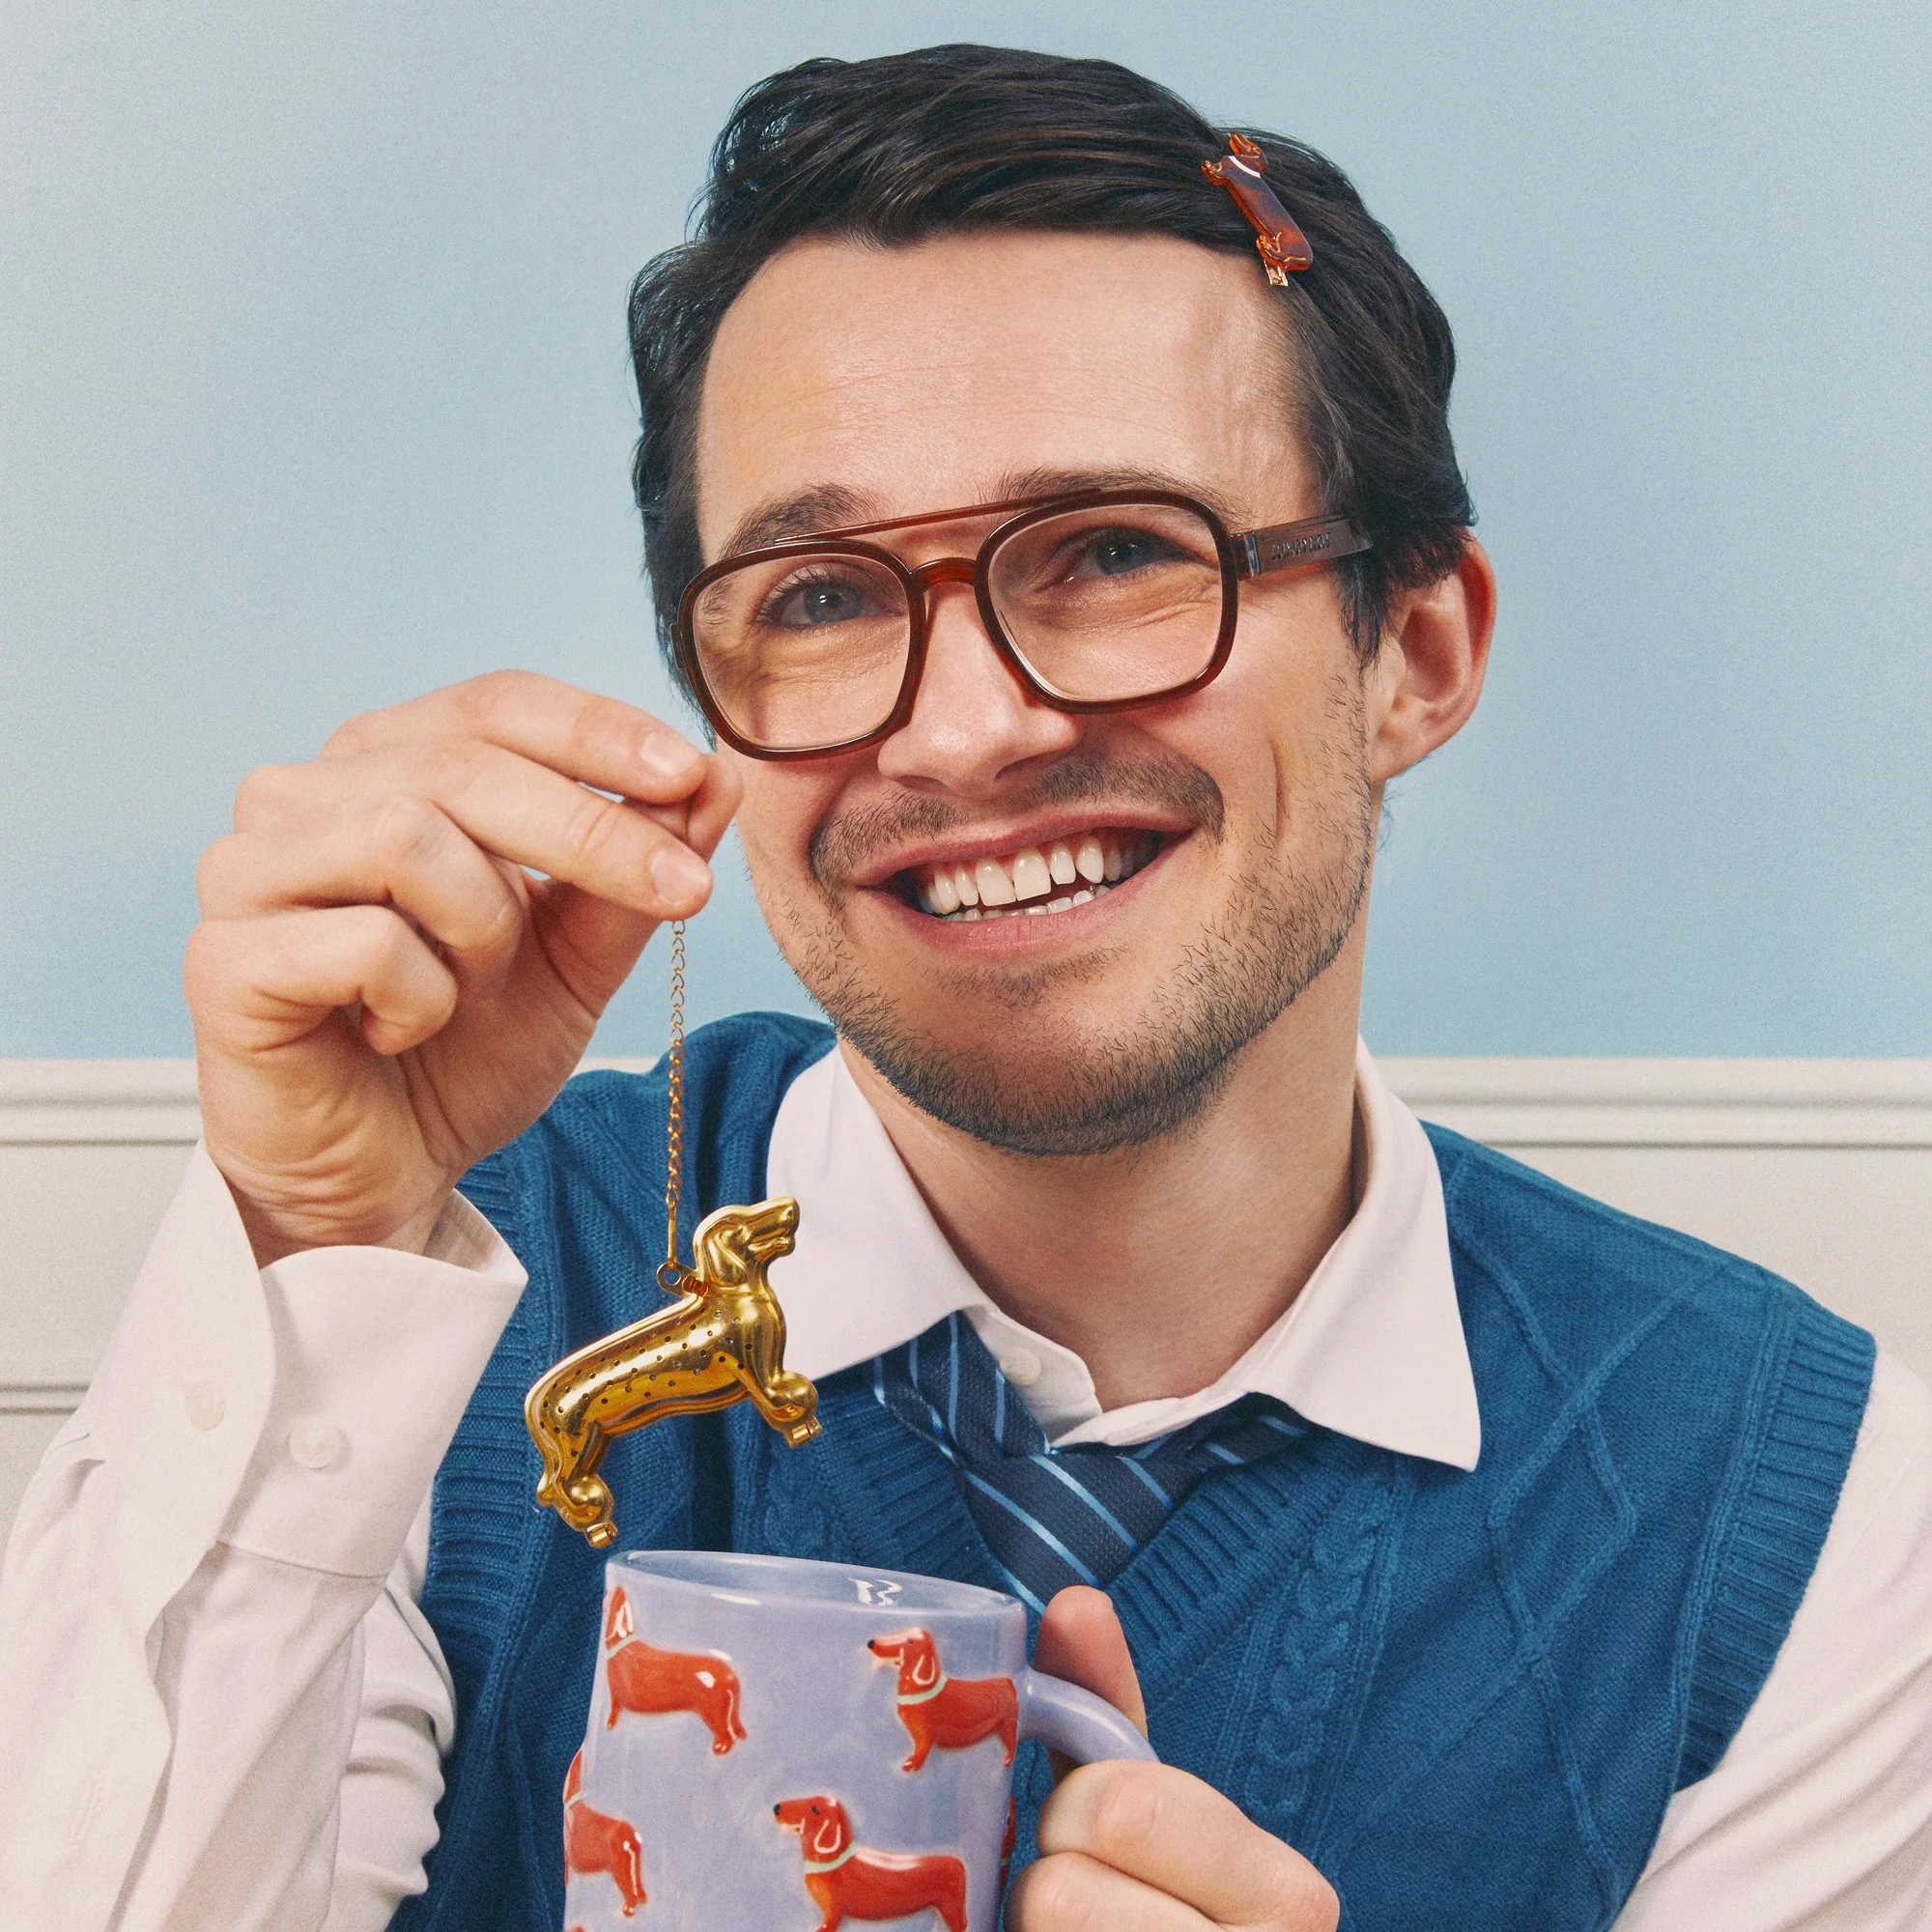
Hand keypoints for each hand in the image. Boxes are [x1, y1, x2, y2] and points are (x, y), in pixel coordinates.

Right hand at [186, 671, 739, 1262]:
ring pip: (405, 835)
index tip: (693, 775)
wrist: (386, 1174)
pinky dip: (421, 996)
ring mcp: (248, 870)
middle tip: (684, 893)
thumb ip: (634, 869)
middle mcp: (303, 795)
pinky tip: (402, 1030)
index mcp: (386, 766)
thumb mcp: (578, 955)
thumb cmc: (465, 1048)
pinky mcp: (223, 958)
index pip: (498, 704)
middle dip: (593, 831)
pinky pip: (362, 943)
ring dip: (484, 926)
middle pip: (465, 763)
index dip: (600, 730)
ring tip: (475, 988)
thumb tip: (717, 775)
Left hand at [1008, 1588, 1338, 1931]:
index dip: (1073, 1813)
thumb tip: (1076, 1601)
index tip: (1090, 1837)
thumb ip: (1113, 1713)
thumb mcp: (1155, 1817)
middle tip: (1074, 1904)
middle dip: (1043, 1885)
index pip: (1117, 1805)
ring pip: (1041, 1927)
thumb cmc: (1167, 1916)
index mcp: (1289, 1895)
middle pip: (1059, 1892)